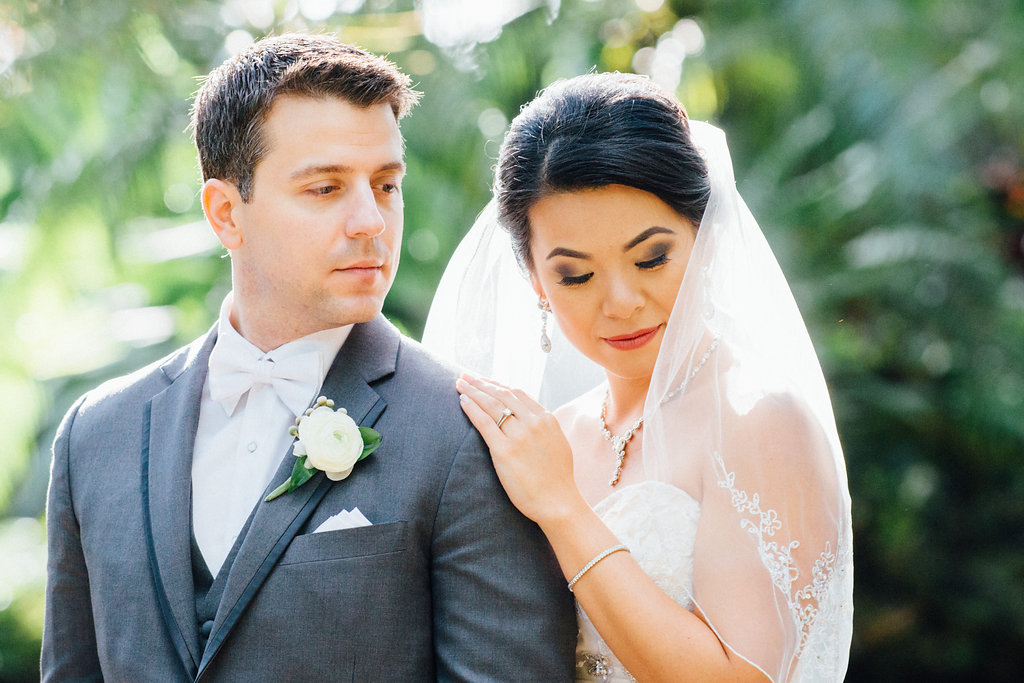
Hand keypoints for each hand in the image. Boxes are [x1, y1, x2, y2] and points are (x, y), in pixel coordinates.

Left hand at [456, 374, 583, 526]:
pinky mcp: (505, 451)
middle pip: (502, 394)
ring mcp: (519, 436)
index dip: (498, 384)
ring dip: (473, 391)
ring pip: (491, 404)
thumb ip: (543, 428)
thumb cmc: (557, 479)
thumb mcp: (557, 444)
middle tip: (465, 375)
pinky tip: (462, 401)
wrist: (559, 502)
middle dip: (481, 382)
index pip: (518, 393)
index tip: (485, 380)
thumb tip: (529, 419)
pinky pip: (484, 423)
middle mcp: (534, 423)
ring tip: (460, 383)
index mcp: (547, 419)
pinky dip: (471, 409)